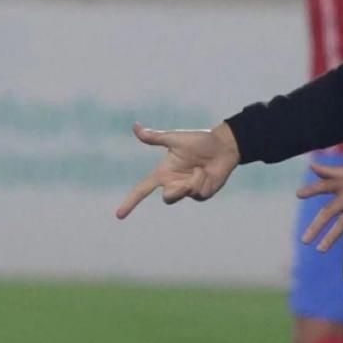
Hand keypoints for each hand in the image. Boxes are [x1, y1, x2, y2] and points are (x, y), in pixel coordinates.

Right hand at [116, 122, 239, 218]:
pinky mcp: (201, 194)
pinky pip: (199, 194)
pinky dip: (204, 181)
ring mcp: (188, 191)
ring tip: (201, 167)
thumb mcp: (175, 139)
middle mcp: (173, 183)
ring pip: (185, 195)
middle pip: (168, 198)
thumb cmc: (199, 141)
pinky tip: (209, 172)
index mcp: (163, 172)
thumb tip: (135, 127)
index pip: (142, 189)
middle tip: (191, 175)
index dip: (131, 202)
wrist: (223, 146)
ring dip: (194, 180)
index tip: (118, 216)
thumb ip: (155, 137)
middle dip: (178, 190)